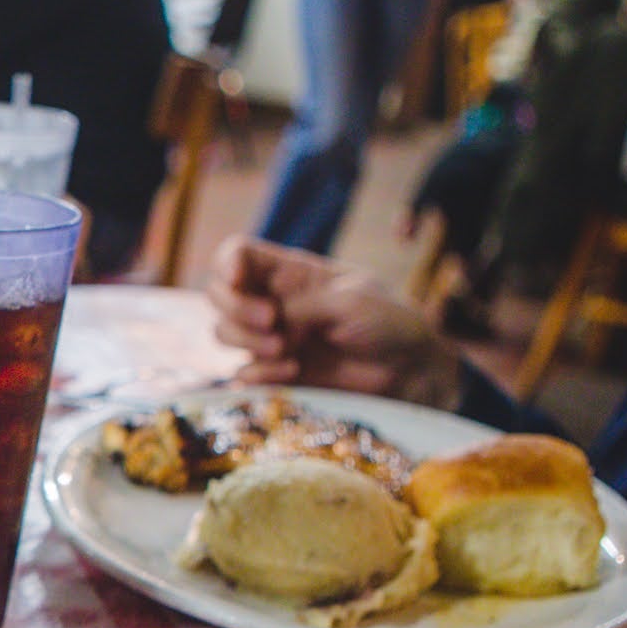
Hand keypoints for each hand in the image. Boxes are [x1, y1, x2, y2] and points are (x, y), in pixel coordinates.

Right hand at [205, 235, 463, 406]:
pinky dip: (259, 374)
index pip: (239, 253)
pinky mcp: (276, 373)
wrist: (408, 370)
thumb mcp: (350, 301)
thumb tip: (268, 326)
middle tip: (270, 322)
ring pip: (224, 333)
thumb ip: (303, 308)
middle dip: (234, 308)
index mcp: (291, 274)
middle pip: (218, 293)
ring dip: (246, 342)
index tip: (238, 280)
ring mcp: (272, 338)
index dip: (228, 263)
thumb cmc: (388, 322)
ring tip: (286, 352)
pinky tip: (291, 373)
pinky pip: (243, 372)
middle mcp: (274, 302)